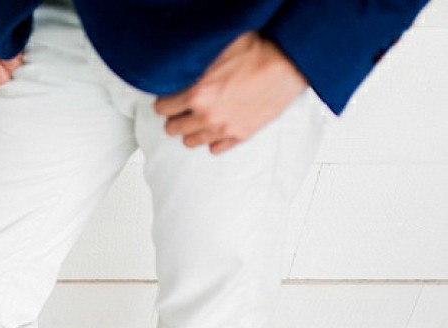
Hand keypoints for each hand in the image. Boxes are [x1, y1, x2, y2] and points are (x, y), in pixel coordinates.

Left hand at [154, 32, 305, 153]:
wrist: (290, 63)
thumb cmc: (259, 52)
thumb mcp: (218, 52)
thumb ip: (196, 67)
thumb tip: (182, 70)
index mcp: (198, 95)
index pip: (163, 108)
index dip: (164, 102)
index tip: (167, 100)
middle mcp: (207, 116)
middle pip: (173, 128)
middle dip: (175, 117)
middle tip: (181, 110)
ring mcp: (224, 129)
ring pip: (191, 142)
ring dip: (191, 131)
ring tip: (196, 120)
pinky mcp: (241, 135)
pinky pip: (216, 149)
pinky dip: (213, 140)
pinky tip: (215, 129)